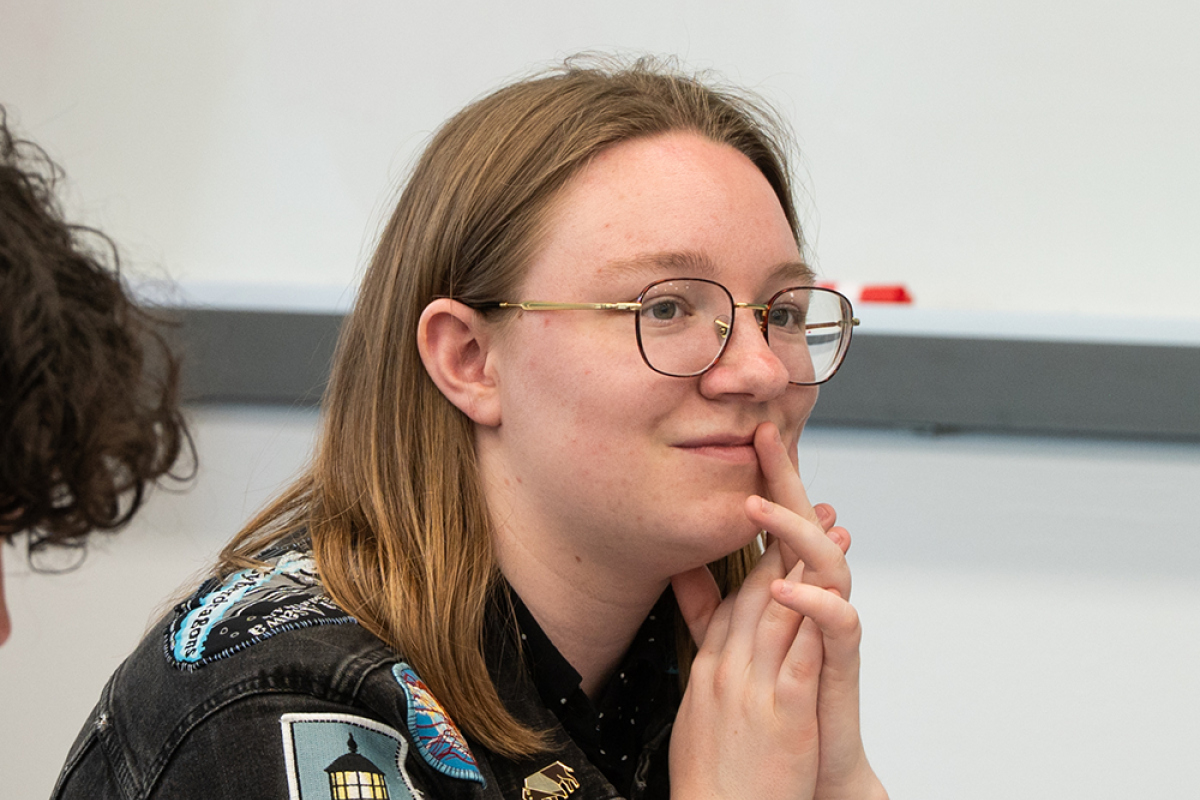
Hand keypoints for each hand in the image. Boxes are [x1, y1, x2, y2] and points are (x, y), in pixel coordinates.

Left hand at [669, 423, 884, 799]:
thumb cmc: (776, 710)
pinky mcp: (840, 667)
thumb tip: (679, 565)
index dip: (765, 483)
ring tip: (756, 508)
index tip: (746, 437)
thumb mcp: (732, 647)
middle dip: (787, 482)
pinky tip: (788, 588)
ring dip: (795, 534)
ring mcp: (828, 633)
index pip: (776, 526)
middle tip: (766, 438)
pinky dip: (816, 604)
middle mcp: (813, 604)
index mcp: (786, 595)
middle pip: (804, 528)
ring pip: (827, 566)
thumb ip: (708, 607)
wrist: (808, 773)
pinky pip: (840, 626)